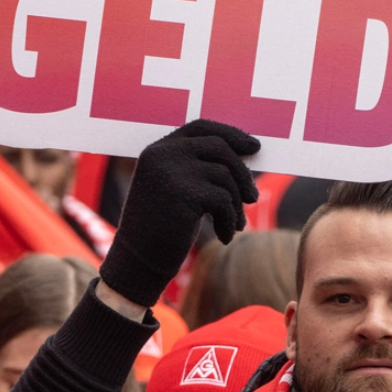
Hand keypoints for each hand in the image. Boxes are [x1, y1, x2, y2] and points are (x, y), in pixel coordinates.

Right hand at [98, 121, 258, 308]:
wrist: (137, 263)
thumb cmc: (160, 229)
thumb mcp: (176, 190)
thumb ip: (199, 168)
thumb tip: (248, 153)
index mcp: (157, 150)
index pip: (201, 127)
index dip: (230, 134)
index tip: (254, 146)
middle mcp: (162, 155)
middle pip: (220, 148)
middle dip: (242, 173)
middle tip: (253, 197)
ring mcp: (172, 172)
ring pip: (226, 176)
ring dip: (237, 204)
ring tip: (235, 225)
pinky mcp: (185, 194)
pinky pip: (224, 200)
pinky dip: (230, 220)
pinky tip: (225, 237)